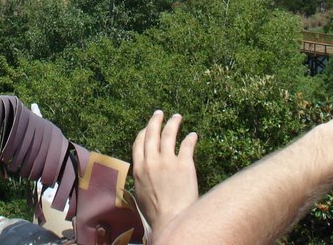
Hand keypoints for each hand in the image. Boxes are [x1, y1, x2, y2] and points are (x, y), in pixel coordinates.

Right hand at [132, 111, 198, 233]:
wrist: (170, 219)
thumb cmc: (155, 213)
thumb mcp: (140, 193)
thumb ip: (141, 178)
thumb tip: (143, 173)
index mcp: (139, 168)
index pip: (139, 143)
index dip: (143, 132)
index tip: (147, 128)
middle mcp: (152, 161)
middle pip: (152, 134)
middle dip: (156, 121)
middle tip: (160, 113)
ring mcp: (168, 161)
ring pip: (169, 134)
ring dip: (173, 123)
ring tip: (177, 116)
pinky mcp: (184, 164)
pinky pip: (187, 145)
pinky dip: (190, 138)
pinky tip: (193, 135)